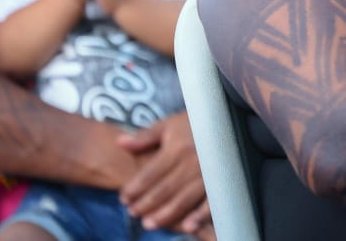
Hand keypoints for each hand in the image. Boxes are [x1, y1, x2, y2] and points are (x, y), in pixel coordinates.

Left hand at [117, 113, 210, 234]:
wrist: (225, 120)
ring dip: (165, 214)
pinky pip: (211, 201)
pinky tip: (187, 226)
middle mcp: (193, 162)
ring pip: (184, 199)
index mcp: (178, 148)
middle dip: (146, 204)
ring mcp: (208, 173)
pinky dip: (200, 216)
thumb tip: (120, 143)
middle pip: (165, 189)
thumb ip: (145, 136)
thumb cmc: (194, 123)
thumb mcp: (169, 124)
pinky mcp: (221, 180)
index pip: (151, 173)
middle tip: (132, 213)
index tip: (123, 198)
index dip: (135, 187)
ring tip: (149, 223)